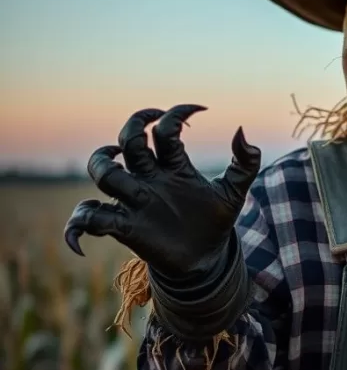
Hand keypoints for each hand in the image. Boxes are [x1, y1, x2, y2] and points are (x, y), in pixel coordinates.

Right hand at [64, 105, 260, 278]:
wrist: (206, 260)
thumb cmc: (214, 222)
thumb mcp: (235, 193)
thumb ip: (245, 162)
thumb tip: (241, 130)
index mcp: (173, 167)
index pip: (164, 131)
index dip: (176, 114)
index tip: (199, 110)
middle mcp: (149, 179)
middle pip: (128, 142)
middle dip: (134, 126)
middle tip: (150, 121)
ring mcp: (135, 202)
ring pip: (104, 173)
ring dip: (103, 163)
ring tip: (118, 163)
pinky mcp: (124, 227)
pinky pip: (89, 220)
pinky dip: (76, 226)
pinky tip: (83, 241)